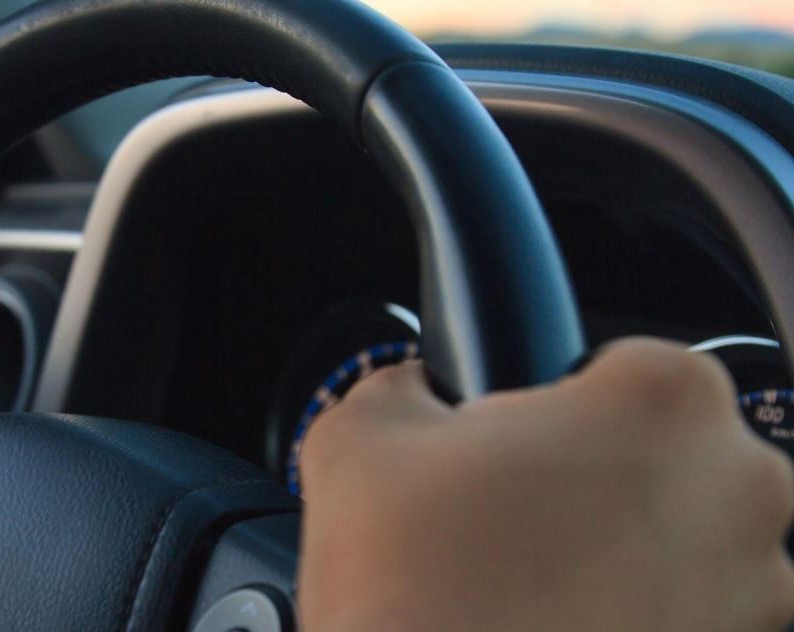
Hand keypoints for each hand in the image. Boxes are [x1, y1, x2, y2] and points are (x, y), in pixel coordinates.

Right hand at [297, 338, 793, 630]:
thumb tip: (415, 390)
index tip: (512, 437)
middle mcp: (741, 488)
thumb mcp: (356, 441)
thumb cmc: (413, 590)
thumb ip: (400, 383)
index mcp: (662, 399)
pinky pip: (694, 613)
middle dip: (598, 471)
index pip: (621, 359)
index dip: (552, 396)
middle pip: (669, 448)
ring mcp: (757, 589)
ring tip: (528, 582)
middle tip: (510, 514)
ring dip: (627, 548)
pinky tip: (557, 621)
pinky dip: (639, 615)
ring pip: (692, 537)